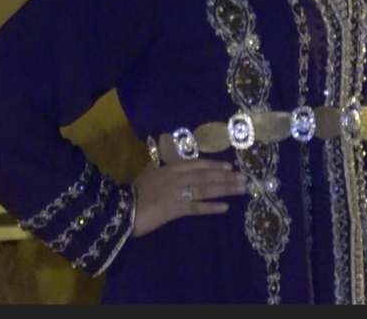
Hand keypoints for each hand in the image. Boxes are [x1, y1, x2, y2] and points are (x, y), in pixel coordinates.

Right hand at [131, 158, 248, 237]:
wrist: (121, 209)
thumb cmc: (133, 191)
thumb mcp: (146, 173)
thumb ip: (155, 165)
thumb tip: (159, 158)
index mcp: (170, 168)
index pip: (197, 164)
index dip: (215, 165)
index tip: (230, 167)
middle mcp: (176, 177)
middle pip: (206, 176)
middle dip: (226, 178)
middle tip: (244, 179)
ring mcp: (177, 193)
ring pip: (205, 189)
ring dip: (225, 189)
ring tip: (241, 190)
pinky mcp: (175, 209)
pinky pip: (197, 207)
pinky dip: (211, 207)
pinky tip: (225, 208)